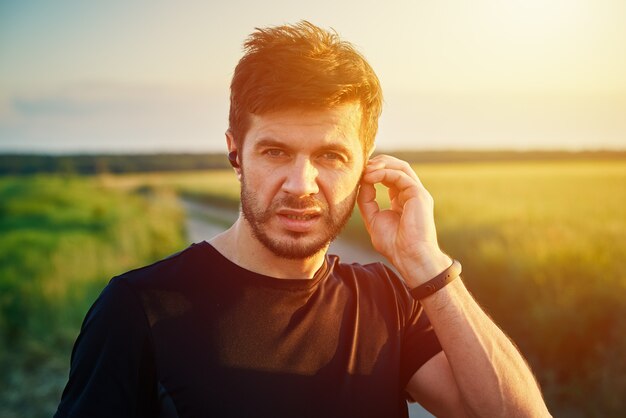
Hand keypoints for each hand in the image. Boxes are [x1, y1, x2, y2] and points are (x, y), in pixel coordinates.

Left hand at [357, 154, 450, 285]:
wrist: (409, 257)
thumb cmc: (394, 244)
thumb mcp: (373, 219)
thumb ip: (367, 200)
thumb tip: (361, 182)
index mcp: (402, 199)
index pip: (390, 177)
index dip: (374, 171)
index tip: (359, 174)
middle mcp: (411, 194)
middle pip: (397, 167)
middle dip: (378, 163)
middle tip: (362, 166)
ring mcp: (417, 193)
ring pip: (401, 167)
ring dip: (381, 165)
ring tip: (365, 170)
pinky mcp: (419, 194)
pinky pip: (400, 176)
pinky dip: (384, 173)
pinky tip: (370, 177)